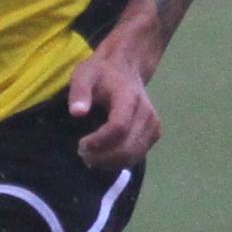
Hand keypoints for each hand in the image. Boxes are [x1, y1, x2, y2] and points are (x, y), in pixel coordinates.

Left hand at [67, 46, 160, 169]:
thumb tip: (77, 113)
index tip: (81, 144)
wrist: (125, 68)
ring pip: (133, 156)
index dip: (99, 142)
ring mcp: (153, 125)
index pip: (118, 127)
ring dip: (110, 163)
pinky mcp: (154, 133)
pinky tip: (103, 157)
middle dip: (102, 157)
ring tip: (90, 157)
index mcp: (129, 98)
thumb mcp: (84, 75)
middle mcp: (146, 113)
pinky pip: (138, 155)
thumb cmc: (101, 73)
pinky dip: (119, 162)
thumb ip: (80, 92)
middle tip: (82, 154)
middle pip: (127, 147)